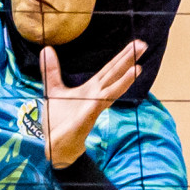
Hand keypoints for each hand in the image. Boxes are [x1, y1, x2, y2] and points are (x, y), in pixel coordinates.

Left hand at [40, 39, 146, 168]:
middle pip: (114, 74)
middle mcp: (96, 96)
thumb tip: (46, 49)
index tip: (135, 43)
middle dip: (128, 60)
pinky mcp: (87, 116)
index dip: (122, 56)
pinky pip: (100, 103)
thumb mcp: (53, 90)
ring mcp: (94, 106)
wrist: (55, 145)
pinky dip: (107, 97)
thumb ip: (51, 71)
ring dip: (125, 79)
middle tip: (142, 44)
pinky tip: (112, 95)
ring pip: (112, 89)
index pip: (109, 69)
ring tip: (138, 67)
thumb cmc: (58, 121)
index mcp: (91, 89)